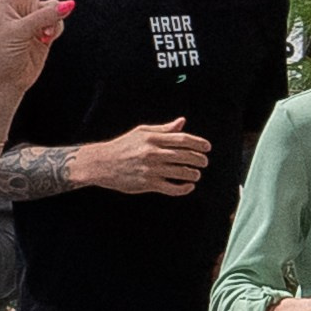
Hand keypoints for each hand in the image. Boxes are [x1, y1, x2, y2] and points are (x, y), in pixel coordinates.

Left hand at [0, 0, 73, 131]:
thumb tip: (68, 4)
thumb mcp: (17, 31)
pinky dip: (57, 29)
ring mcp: (36, 18)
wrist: (6, 83)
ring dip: (54, 18)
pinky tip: (46, 40)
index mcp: (8, 0)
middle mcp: (23, 5)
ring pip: (57, 5)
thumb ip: (44, 16)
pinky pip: (61, 22)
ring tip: (42, 35)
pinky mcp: (47, 32)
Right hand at [86, 118, 210, 196]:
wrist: (102, 163)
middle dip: (199, 159)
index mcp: (153, 139)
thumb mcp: (142, 132)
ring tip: (196, 174)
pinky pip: (172, 188)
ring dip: (193, 174)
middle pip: (185, 155)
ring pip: (181, 172)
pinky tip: (188, 186)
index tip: (207, 148)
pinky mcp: (148, 184)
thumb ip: (164, 129)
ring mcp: (151, 169)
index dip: (198, 143)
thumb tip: (182, 122)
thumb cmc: (123, 146)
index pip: (182, 139)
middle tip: (204, 162)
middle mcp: (153, 153)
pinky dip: (183, 188)